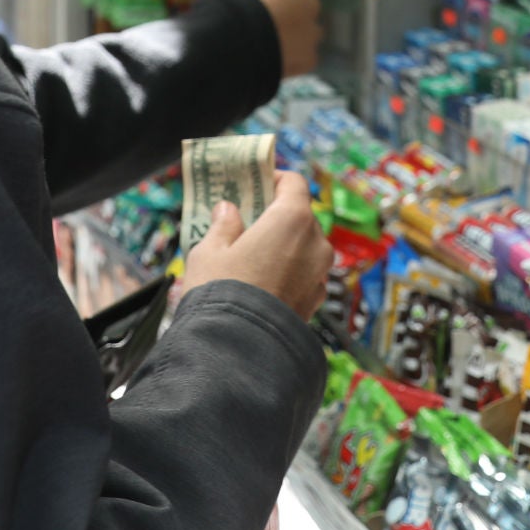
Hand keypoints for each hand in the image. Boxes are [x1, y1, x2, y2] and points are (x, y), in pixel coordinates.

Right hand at [178, 170, 332, 319]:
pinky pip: (305, 274)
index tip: (257, 184)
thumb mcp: (209, 250)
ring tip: (254, 256)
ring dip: (285, 246)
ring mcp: (319, 274)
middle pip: (300, 216)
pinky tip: (264, 282)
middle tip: (249, 222)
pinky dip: (289, 272)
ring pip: (305, 247)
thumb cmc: (221, 292)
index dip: (276, 179)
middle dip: (276, 216)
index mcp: (293, 219)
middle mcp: (315, 243)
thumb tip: (228, 210)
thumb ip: (223, 224)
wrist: (238, 350)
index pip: (294, 184)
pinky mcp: (316, 301)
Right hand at [226, 0, 321, 80]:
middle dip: (293, 13)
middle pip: (307, 7)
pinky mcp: (310, 57)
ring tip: (269, 44)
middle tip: (268, 23)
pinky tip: (272, 59)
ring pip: (309, 33)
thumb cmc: (236, 6)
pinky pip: (304, 57)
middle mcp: (312, 3)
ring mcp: (313, 32)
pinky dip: (292, 59)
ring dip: (296, 37)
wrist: (235, 41)